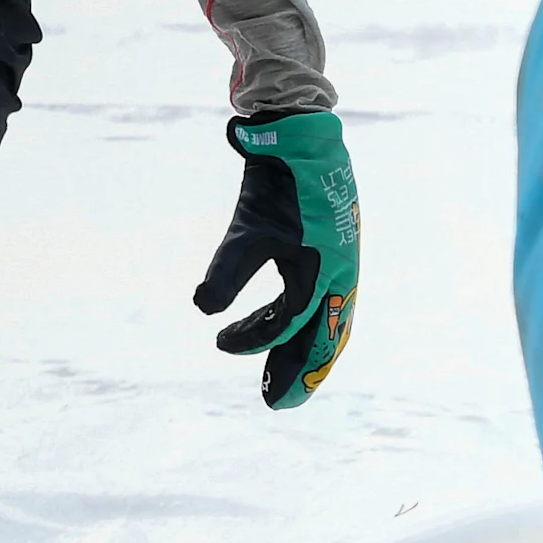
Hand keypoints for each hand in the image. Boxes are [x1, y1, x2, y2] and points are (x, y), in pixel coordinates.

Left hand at [194, 111, 358, 409]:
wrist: (300, 137)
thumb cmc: (277, 184)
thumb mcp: (248, 229)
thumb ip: (228, 269)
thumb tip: (202, 307)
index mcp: (327, 271)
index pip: (290, 322)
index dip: (253, 339)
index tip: (218, 343)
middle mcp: (341, 273)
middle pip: (323, 337)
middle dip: (299, 372)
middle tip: (275, 404)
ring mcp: (340, 263)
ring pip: (328, 322)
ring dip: (304, 350)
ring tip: (278, 376)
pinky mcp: (331, 252)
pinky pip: (324, 300)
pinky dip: (304, 320)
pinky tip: (277, 321)